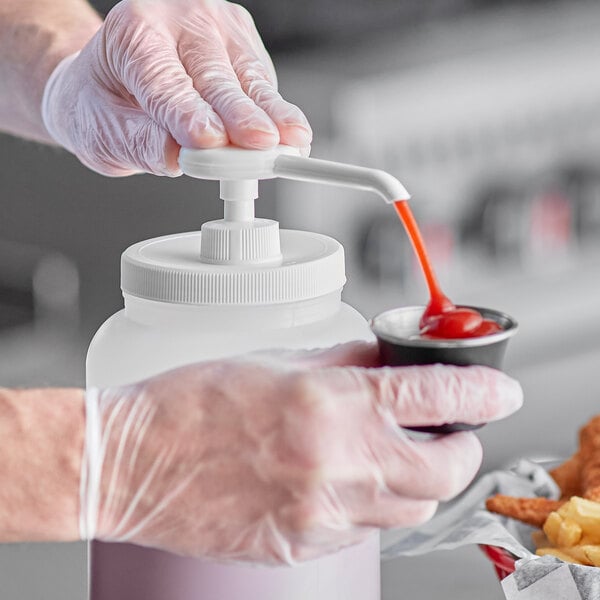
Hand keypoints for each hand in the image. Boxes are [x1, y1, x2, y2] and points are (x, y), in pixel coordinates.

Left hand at [41, 0, 311, 175]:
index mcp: (132, 35)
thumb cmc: (104, 102)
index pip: (166, 83)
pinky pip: (262, 79)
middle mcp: (177, 19)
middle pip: (216, 76)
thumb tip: (179, 158)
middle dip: (242, 115)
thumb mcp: (103, 132)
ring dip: (271, 113)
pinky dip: (274, 109)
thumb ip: (140, 144)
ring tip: (291, 143)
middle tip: (262, 145)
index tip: (212, 142)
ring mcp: (215, 26)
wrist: (111, 82)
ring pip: (249, 76)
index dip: (190, 115)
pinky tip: (285, 134)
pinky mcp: (242, 41)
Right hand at [80, 342, 521, 564]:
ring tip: (393, 451)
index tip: (498, 390)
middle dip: (459, 447)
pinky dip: (374, 503)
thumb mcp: (275, 360)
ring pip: (411, 506)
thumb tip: (384, 362)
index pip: (436, 396)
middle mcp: (335, 463)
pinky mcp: (302, 545)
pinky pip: (365, 529)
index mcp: (329, 404)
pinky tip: (346, 479)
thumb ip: (343, 362)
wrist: (135, 463)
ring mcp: (321, 513)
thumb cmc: (191, 403)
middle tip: (448, 429)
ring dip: (419, 477)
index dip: (481, 391)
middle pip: (443, 470)